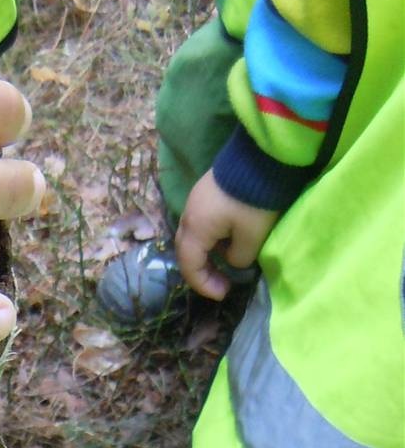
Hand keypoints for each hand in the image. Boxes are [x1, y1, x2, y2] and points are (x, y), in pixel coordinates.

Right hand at [175, 170, 276, 299]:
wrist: (262, 154)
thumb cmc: (255, 200)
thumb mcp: (252, 237)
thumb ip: (239, 257)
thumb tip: (233, 259)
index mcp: (196, 229)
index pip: (190, 266)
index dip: (204, 285)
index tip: (224, 293)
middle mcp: (188, 215)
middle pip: (186, 251)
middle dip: (201, 271)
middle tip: (222, 282)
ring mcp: (195, 200)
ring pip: (192, 236)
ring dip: (206, 253)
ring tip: (225, 261)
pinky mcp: (206, 191)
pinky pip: (200, 222)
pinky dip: (209, 237)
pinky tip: (227, 238)